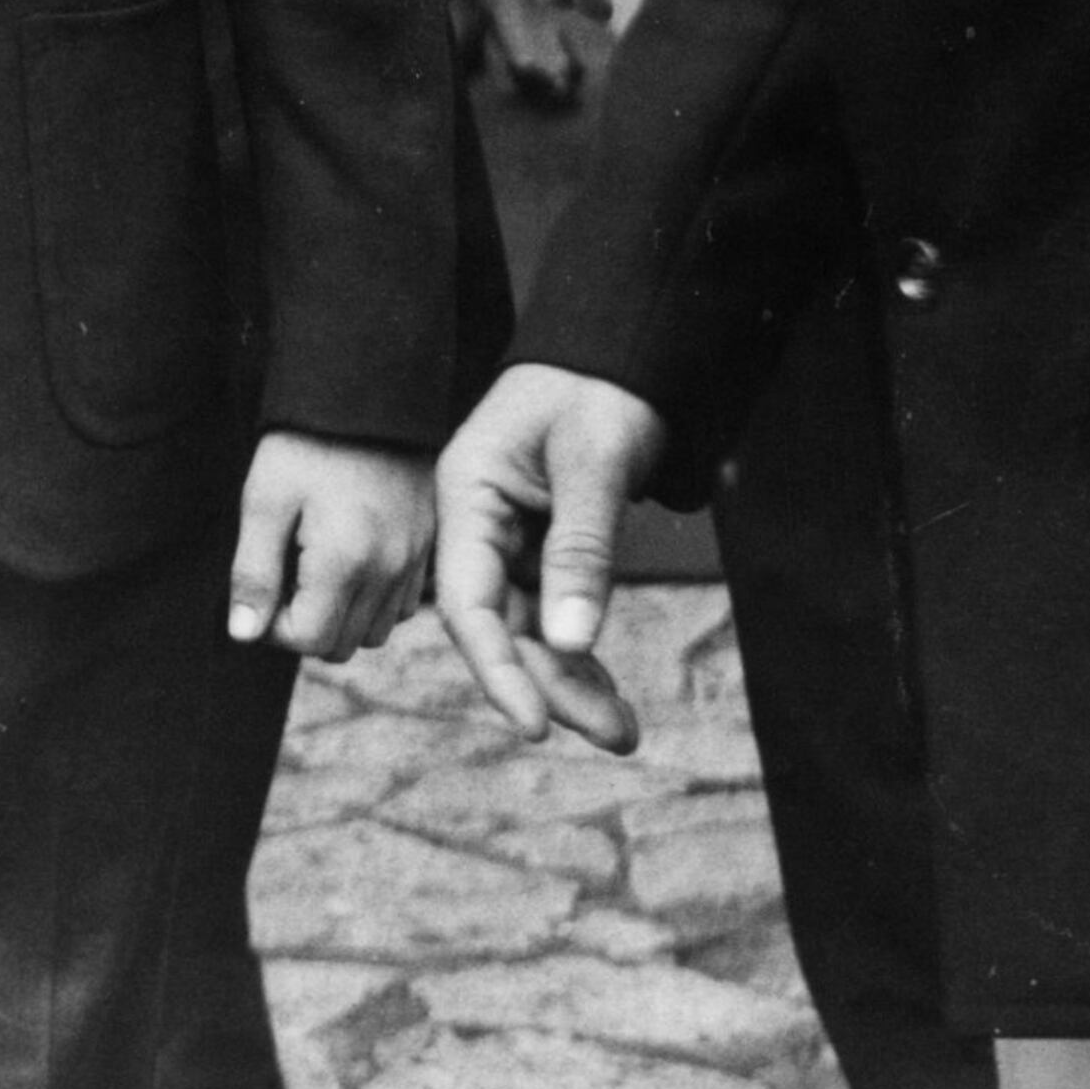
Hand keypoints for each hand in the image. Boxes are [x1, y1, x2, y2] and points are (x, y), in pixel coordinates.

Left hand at [227, 433, 433, 658]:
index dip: (274, 626)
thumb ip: (253, 571)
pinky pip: (402, 606)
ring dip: (341, 618)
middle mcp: (388, 570)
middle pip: (341, 645)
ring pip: (374, 632)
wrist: (368, 390)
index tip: (263, 587)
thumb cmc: (307, 441)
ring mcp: (414, 561)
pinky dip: (374, 601)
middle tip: (286, 576)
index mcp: (344, 560)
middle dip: (305, 625)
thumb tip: (244, 634)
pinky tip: (351, 562)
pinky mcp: (428, 547)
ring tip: (316, 568)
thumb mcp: (265, 497)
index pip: (308, 640)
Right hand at [432, 361, 666, 751]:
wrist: (622, 353)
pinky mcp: (543, 546)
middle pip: (502, 626)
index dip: (495, 668)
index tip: (533, 725)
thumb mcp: (592, 462)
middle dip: (552, 686)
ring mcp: (509, 538)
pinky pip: (556, 612)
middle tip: (616, 735)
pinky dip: (582, 652)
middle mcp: (477, 523)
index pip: (467, 601)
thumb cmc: (599, 390)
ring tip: (624, 732)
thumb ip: (580, 550)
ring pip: (531, 629)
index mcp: (465, 494)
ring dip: (573, 679)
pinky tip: (609, 694)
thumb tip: (570, 642)